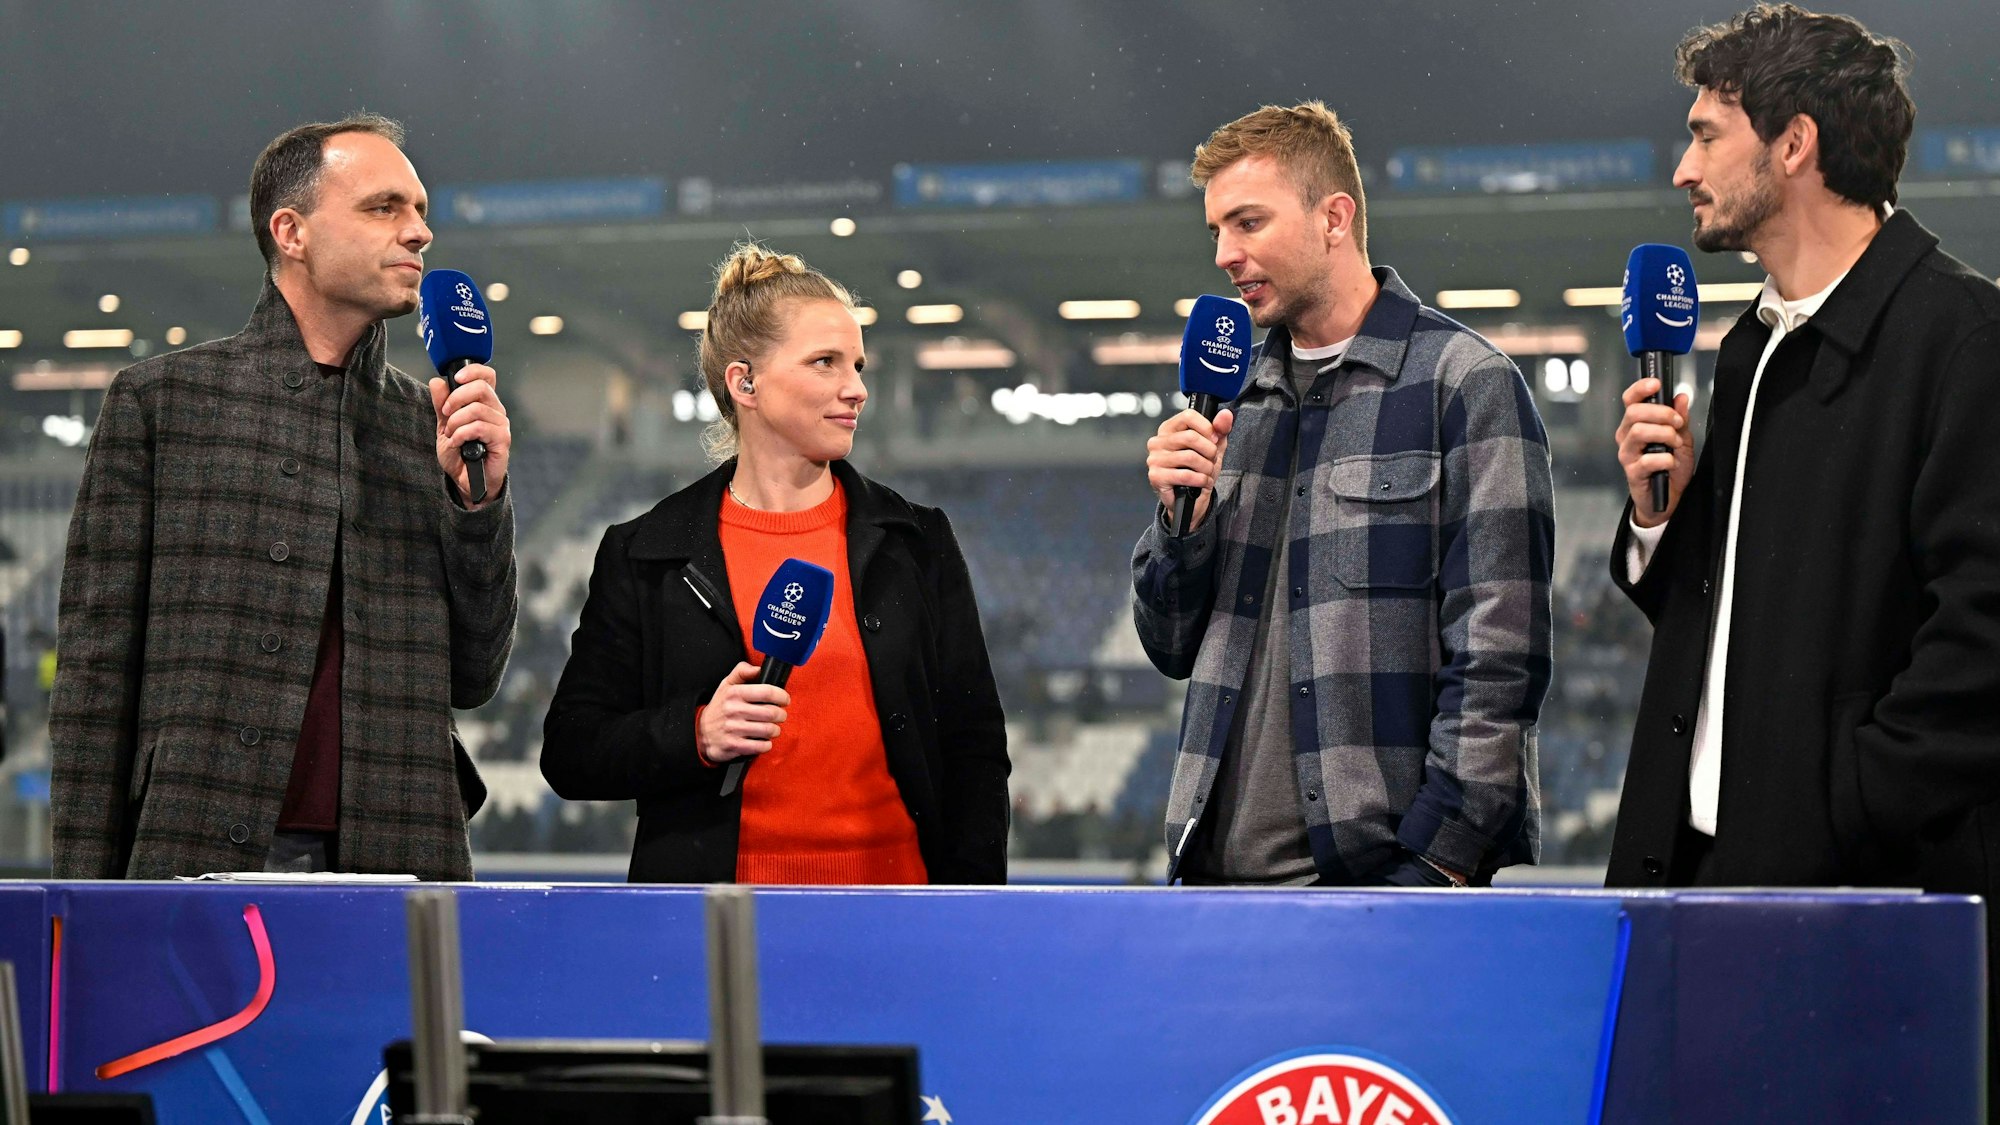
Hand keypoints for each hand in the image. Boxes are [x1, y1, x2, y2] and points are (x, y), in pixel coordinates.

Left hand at [429, 362, 510, 508]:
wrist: (465, 481)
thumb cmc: (459, 454)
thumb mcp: (444, 426)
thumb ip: (441, 404)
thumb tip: (437, 382)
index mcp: (485, 403)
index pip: (487, 376)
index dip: (473, 371)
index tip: (455, 378)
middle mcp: (496, 411)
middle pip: (481, 387)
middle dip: (456, 399)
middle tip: (446, 415)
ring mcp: (501, 425)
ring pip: (476, 409)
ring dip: (456, 422)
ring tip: (451, 435)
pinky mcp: (502, 440)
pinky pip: (479, 427)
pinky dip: (462, 434)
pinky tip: (457, 443)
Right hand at [697, 662, 789, 762]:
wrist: (700, 732)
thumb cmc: (719, 707)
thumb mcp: (726, 685)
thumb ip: (742, 672)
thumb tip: (758, 669)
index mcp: (734, 693)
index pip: (767, 692)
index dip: (781, 696)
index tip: (784, 699)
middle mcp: (734, 710)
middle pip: (771, 712)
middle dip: (781, 715)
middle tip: (780, 715)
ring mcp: (734, 729)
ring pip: (768, 730)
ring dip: (775, 730)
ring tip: (773, 728)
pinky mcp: (734, 745)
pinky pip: (760, 746)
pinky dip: (767, 744)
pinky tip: (764, 740)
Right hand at [1146, 407, 1233, 531]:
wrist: (1192, 498)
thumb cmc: (1198, 468)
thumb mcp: (1213, 446)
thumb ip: (1221, 428)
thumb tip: (1226, 414)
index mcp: (1169, 429)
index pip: (1188, 416)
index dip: (1207, 428)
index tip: (1214, 440)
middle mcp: (1158, 442)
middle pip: (1191, 437)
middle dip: (1209, 451)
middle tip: (1212, 460)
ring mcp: (1155, 459)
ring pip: (1190, 457)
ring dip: (1206, 467)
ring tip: (1207, 472)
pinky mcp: (1156, 476)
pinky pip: (1186, 475)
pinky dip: (1200, 480)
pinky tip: (1201, 482)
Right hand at [1616, 377, 1693, 526]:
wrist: (1669, 499)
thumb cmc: (1671, 468)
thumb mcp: (1682, 439)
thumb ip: (1680, 419)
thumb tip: (1681, 397)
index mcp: (1636, 424)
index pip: (1630, 400)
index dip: (1640, 389)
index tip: (1656, 384)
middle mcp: (1626, 437)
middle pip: (1634, 413)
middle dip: (1661, 413)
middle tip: (1678, 423)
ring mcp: (1627, 454)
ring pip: (1639, 432)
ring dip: (1665, 435)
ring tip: (1676, 445)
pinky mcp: (1632, 472)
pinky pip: (1648, 459)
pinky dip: (1666, 459)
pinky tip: (1671, 463)